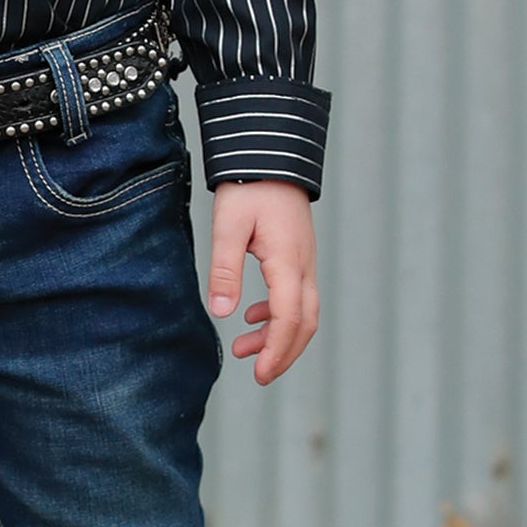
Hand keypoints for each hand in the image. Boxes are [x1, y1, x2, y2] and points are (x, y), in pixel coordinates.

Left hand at [207, 179, 317, 383]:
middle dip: (283, 353)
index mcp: (288, 262)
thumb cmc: (249, 185)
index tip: (260, 374)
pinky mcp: (298, 253)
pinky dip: (277, 313)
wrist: (271, 152)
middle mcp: (304, 265)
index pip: (289, 319)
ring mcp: (305, 260)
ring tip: (245, 349)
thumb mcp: (228, 225)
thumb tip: (222, 312)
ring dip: (278, 334)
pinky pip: (296, 294)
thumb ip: (225, 269)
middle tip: (259, 374)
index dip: (276, 351)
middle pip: (304, 323)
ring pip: (302, 311)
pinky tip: (251, 315)